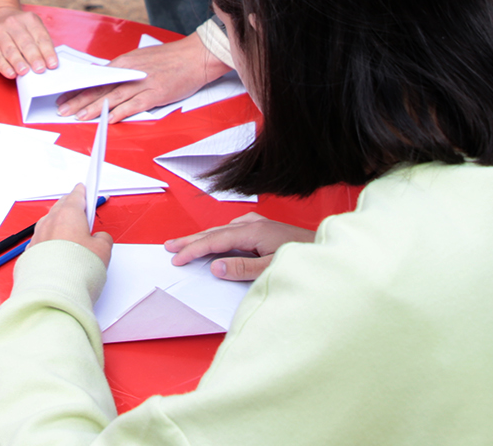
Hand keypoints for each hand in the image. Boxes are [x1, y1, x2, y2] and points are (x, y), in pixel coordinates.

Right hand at [0, 4, 57, 77]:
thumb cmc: (18, 27)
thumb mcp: (31, 26)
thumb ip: (39, 42)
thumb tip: (48, 63)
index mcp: (29, 20)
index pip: (40, 37)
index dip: (47, 51)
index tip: (52, 64)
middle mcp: (13, 24)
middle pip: (25, 42)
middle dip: (34, 57)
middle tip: (40, 69)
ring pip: (10, 50)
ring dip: (18, 62)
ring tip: (25, 72)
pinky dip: (4, 66)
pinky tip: (10, 73)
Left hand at [31, 185, 112, 266]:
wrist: (54, 291)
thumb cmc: (76, 269)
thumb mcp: (103, 250)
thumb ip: (103, 238)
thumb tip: (98, 238)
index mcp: (68, 214)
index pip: (76, 195)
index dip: (84, 192)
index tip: (86, 188)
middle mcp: (50, 222)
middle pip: (61, 207)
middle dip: (72, 208)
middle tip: (84, 217)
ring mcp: (37, 237)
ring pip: (50, 224)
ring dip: (60, 227)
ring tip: (73, 241)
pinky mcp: (30, 253)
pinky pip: (42, 241)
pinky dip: (50, 243)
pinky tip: (59, 254)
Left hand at [55, 32, 228, 121]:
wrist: (195, 56)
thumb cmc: (169, 59)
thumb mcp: (140, 60)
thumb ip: (122, 71)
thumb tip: (103, 78)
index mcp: (124, 63)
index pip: (96, 79)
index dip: (78, 89)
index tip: (63, 97)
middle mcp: (130, 72)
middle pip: (100, 88)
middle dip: (79, 100)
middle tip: (62, 110)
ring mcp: (143, 83)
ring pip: (113, 97)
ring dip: (94, 108)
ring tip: (79, 117)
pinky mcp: (156, 93)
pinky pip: (135, 104)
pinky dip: (121, 111)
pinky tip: (109, 119)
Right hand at [165, 213, 313, 280]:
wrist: (323, 248)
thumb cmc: (300, 257)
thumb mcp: (270, 268)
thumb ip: (242, 268)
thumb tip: (215, 266)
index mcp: (252, 231)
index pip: (214, 241)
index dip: (193, 250)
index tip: (177, 258)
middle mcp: (252, 223)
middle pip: (213, 232)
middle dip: (190, 240)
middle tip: (169, 247)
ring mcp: (257, 224)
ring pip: (221, 230)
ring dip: (201, 238)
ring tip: (183, 245)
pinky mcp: (261, 228)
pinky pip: (231, 230)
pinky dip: (216, 236)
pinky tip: (213, 241)